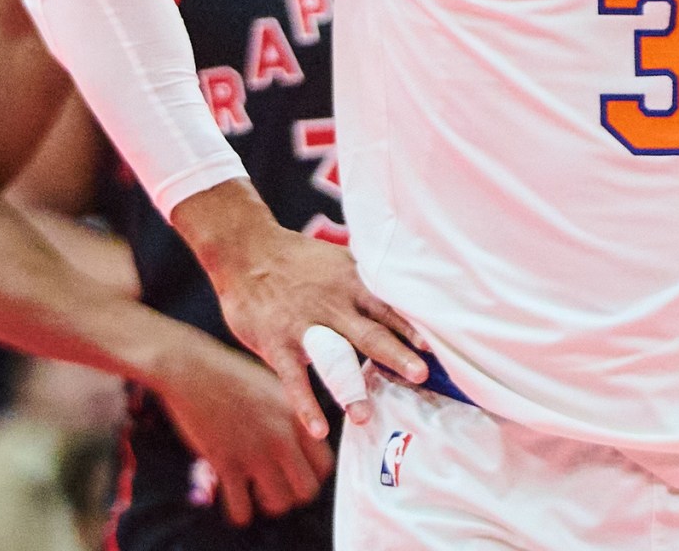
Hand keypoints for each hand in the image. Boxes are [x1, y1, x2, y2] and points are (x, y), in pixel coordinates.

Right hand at [149, 334, 330, 525]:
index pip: (324, 466)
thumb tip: (304, 443)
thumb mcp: (273, 388)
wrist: (189, 368)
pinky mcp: (225, 463)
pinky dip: (239, 512)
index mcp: (296, 418)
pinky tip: (230, 498)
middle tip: (274, 487)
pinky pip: (241, 509)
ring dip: (266, 503)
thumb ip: (292, 416)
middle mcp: (281, 437)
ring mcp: (254, 452)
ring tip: (253, 492)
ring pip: (277, 503)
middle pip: (306, 491)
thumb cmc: (229, 375)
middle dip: (292, 495)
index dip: (310, 476)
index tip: (294, 474)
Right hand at [178, 188, 426, 440]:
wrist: (245, 250)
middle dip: (395, 354)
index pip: (387, 307)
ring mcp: (303, 325)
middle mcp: (332, 305)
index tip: (433, 347)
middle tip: (420, 375)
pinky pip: (293, 378)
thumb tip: (409, 285)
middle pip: (369, 333)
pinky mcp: (277, 343)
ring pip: (331, 359)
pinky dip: (305, 404)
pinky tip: (318, 428)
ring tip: (365, 416)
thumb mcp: (338, 260)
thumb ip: (367, 279)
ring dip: (349, 387)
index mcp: (351, 284)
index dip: (410, 326)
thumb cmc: (297, 260)